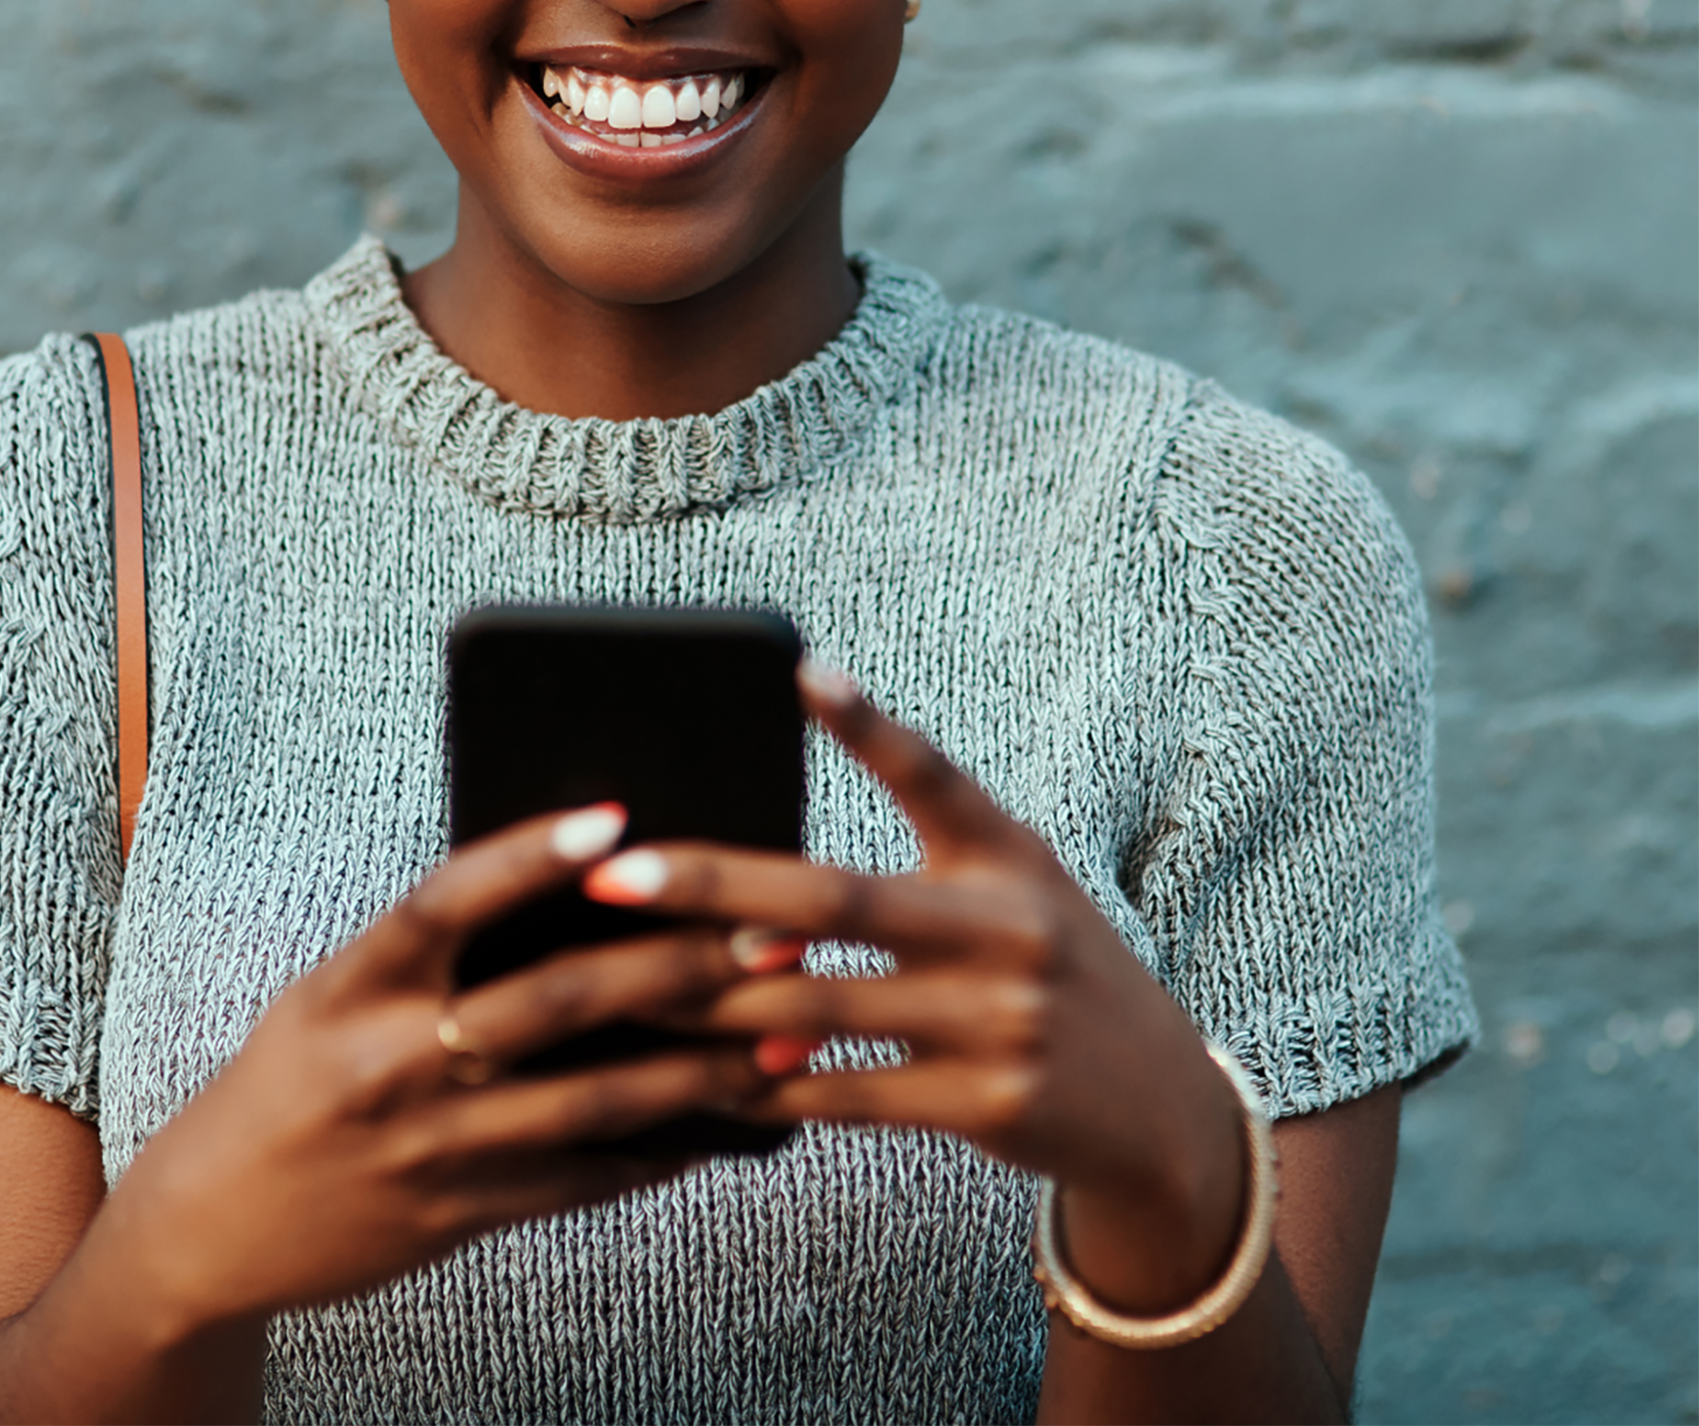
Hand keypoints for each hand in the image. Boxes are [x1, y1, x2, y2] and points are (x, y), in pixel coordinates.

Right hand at [108, 803, 766, 1332]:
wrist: (211, 1223)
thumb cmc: (294, 1074)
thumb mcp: (333, 992)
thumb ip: (431, 951)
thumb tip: (568, 888)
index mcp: (353, 987)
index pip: (447, 901)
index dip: (529, 856)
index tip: (614, 818)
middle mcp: (392, 1063)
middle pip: (553, 1000)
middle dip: (673, 966)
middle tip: (766, 930)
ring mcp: (431, 1148)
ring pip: (592, 1101)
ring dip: (699, 1068)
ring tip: (781, 1035)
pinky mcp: (459, 1217)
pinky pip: (579, 1179)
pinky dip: (655, 1149)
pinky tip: (719, 1123)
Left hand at [581, 668, 1252, 1318]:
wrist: (1163, 1109)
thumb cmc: (1049, 971)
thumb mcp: (1015, 888)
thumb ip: (920, 860)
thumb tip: (762, 888)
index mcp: (1007, 854)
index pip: (931, 774)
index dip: (866, 722)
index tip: (797, 670)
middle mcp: (1008, 927)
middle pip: (834, 898)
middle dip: (714, 884)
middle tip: (616, 874)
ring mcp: (1000, 1019)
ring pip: (817, 1004)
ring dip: (711, 1000)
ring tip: (623, 985)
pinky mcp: (989, 1106)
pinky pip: (847, 1095)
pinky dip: (770, 1087)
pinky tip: (703, 1080)